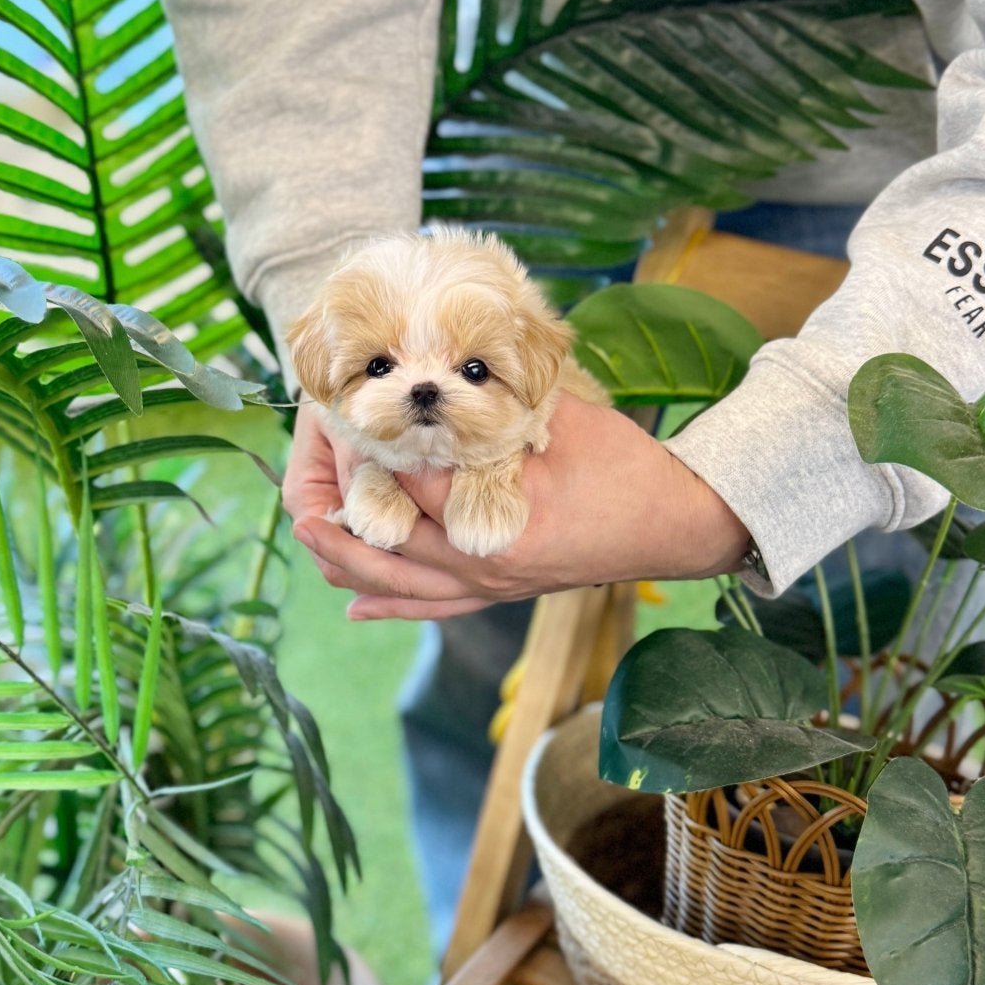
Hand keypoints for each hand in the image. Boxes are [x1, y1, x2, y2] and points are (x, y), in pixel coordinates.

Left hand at [288, 393, 749, 619]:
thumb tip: (438, 376)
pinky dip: (390, 605)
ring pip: (398, 584)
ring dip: (348, 557)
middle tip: (307, 462)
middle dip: (340, 499)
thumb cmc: (627, 466)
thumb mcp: (560, 418)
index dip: (369, 441)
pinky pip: (432, 608)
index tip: (339, 408)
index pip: (411, 479)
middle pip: (388, 538)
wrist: (677, 525)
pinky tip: (355, 604)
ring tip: (307, 529)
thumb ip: (497, 403)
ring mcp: (491, 589)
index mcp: (502, 521)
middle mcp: (486, 567)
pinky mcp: (499, 596)